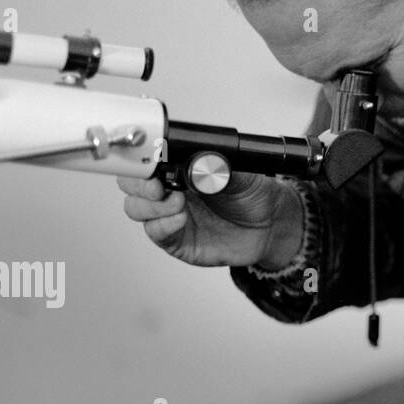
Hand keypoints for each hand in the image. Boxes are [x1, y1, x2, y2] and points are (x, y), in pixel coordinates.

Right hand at [117, 171, 299, 269]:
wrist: (271, 225)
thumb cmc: (253, 195)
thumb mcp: (242, 173)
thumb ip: (219, 166)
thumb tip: (197, 164)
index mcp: (180, 169)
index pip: (145, 163)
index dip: (140, 163)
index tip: (151, 164)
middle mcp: (170, 191)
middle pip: (132, 186)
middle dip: (139, 185)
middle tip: (159, 186)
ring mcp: (171, 216)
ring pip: (137, 209)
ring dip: (152, 205)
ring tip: (178, 202)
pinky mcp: (177, 240)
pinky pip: (156, 233)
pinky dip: (164, 225)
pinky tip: (181, 219)